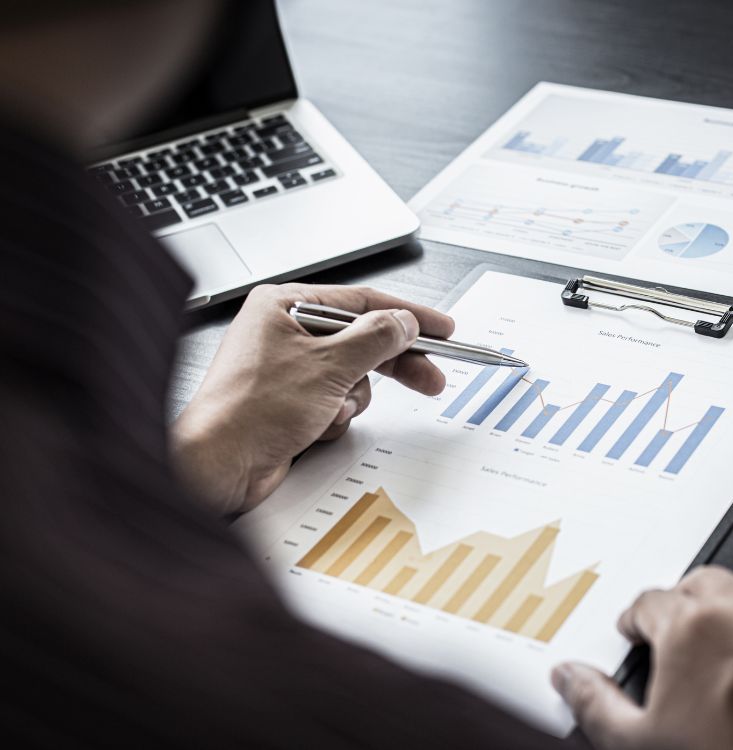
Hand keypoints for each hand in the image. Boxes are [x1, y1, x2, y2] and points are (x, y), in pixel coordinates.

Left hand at [171, 283, 453, 514]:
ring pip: (352, 377)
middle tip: (430, 375)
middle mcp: (283, 332)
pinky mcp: (290, 403)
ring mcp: (287, 369)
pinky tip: (315, 425)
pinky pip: (336, 403)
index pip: (362, 301)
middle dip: (392, 364)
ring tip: (330, 409)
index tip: (441, 329)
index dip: (407, 315)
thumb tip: (403, 322)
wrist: (216, 466)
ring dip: (350, 398)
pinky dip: (334, 417)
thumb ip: (376, 338)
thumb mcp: (329, 365)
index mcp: (284, 305)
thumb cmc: (249, 410)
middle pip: (361, 340)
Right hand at [552, 567, 732, 749]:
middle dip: (684, 601)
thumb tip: (571, 679)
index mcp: (694, 629)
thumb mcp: (637, 745)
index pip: (650, 600)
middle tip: (672, 632)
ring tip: (725, 632)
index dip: (634, 619)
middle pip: (706, 582)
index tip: (633, 632)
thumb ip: (594, 703)